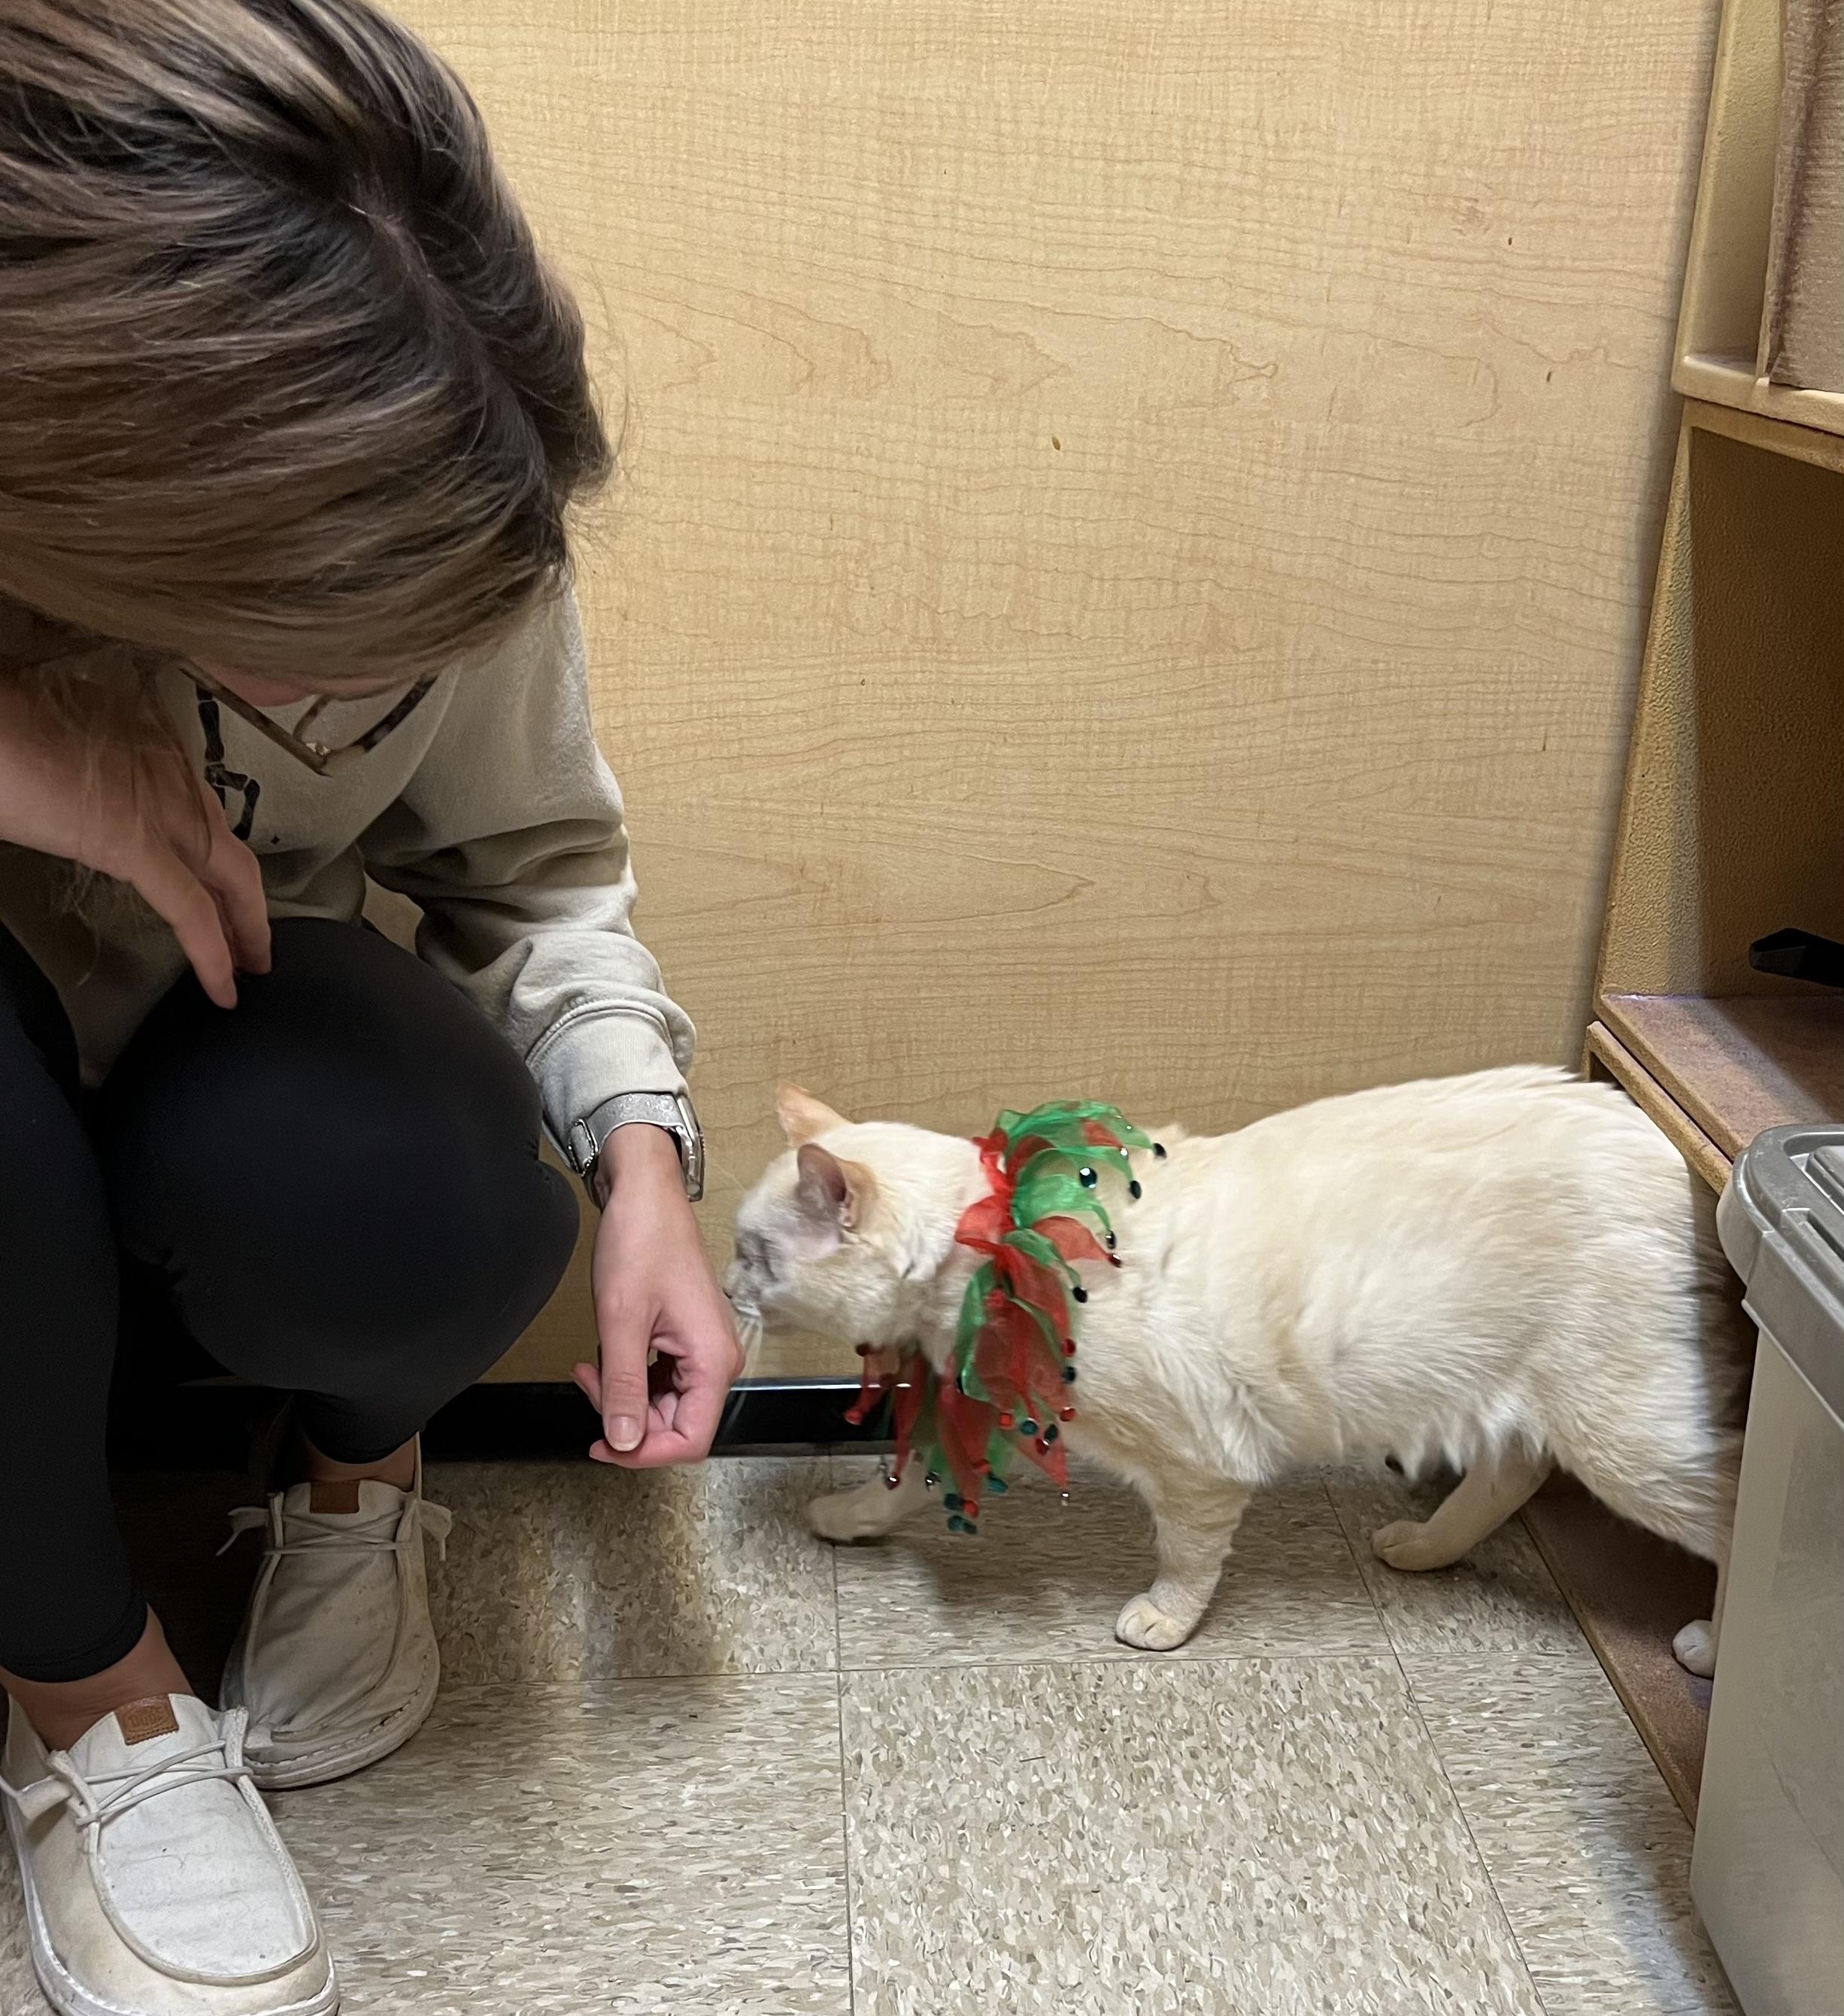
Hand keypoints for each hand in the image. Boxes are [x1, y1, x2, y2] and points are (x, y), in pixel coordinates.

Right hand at [0, 671, 268, 1005]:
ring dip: (245, 927)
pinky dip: (213, 952)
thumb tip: (80, 804)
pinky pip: (191, 909)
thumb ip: (89, 780)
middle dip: (249, 902)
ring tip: (250, 967)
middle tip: (257, 944)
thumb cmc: (8, 730)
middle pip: (230, 849)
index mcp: (152, 749)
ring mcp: (163, 805)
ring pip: (231, 876)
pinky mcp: (137, 844)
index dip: (216, 857)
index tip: (221, 885)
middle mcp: (171, 773)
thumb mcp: (62, 749)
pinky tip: (224, 986)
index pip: (201, 814)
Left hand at [573, 1124, 741, 1466]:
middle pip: (675, 1426)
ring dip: (623, 1397)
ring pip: (663, 1406)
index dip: (644, 1453)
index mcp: (713, 1361)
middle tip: (587, 1384)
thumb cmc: (641, 1243)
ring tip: (591, 1366)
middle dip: (626, 1419)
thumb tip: (622, 1442)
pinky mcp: (687, 1340)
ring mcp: (703, 1350)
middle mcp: (718, 1361)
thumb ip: (622, 1387)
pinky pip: (660, 1381)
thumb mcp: (621, 1320)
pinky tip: (605, 1354)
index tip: (602, 1444)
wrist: (646, 1195)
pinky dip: (629, 1377)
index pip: (689, 1441)